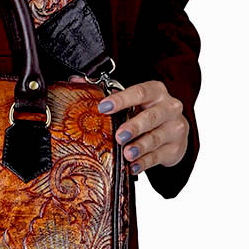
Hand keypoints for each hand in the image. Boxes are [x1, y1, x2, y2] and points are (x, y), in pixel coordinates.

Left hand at [68, 76, 188, 174]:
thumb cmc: (146, 110)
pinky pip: (158, 157)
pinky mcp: (175, 149)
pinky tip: (133, 166)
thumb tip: (73, 81)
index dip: (121, 99)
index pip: (139, 92)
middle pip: (152, 116)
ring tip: (127, 154)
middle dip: (134, 126)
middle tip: (119, 136)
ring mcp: (175, 129)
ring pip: (156, 138)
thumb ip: (104, 90)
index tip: (103, 107)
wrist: (174, 130)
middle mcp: (169, 108)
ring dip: (140, 147)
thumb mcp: (130, 99)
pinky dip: (144, 163)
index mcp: (156, 91)